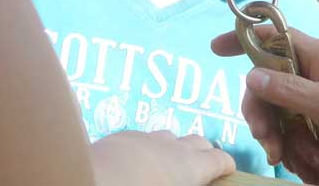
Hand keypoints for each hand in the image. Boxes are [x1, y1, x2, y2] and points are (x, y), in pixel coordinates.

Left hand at [92, 130, 234, 185]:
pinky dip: (147, 148)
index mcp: (191, 166)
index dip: (225, 166)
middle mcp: (173, 147)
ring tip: (168, 165)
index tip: (228, 171)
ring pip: (169, 137)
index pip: (219, 160)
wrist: (90, 180)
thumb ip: (187, 182)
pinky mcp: (120, 137)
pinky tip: (136, 162)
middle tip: (202, 167)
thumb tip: (184, 179)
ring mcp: (146, 138)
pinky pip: (142, 138)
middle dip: (204, 153)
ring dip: (174, 148)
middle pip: (198, 142)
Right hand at [212, 27, 318, 185]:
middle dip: (267, 121)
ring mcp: (315, 102)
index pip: (272, 36)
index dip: (244, 39)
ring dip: (292, 147)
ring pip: (279, 119)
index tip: (215, 50)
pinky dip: (304, 157)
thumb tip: (251, 76)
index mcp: (318, 56)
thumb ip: (288, 90)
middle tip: (271, 145)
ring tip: (317, 163)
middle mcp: (313, 74)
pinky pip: (294, 139)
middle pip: (266, 88)